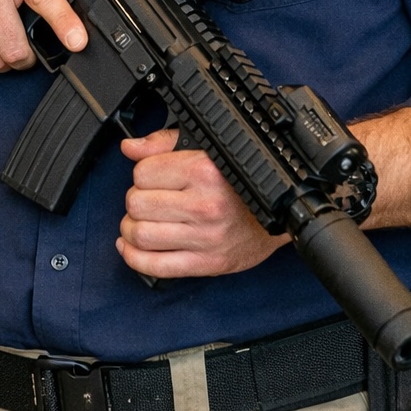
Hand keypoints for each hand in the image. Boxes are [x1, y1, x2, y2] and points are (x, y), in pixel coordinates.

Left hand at [117, 127, 289, 278]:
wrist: (280, 216)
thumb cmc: (243, 183)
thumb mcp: (207, 150)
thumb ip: (164, 144)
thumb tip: (130, 147)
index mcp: (205, 171)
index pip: (143, 173)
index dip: (143, 173)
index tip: (153, 176)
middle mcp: (205, 205)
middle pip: (137, 204)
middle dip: (136, 200)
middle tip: (148, 198)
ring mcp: (205, 237)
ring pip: (140, 235)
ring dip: (131, 228)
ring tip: (140, 221)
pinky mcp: (206, 262)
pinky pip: (156, 265)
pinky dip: (134, 258)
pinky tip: (131, 246)